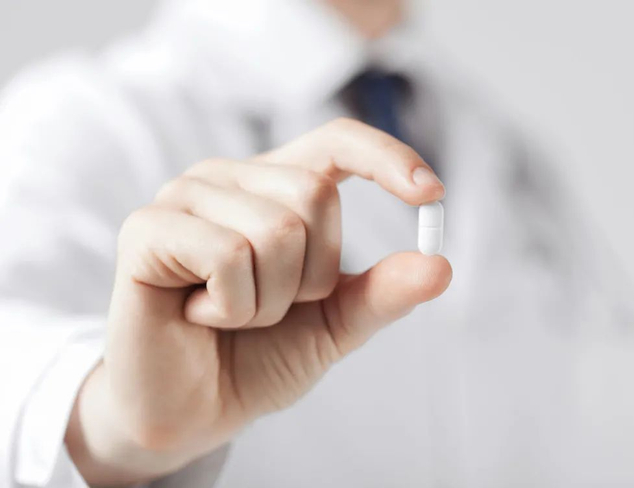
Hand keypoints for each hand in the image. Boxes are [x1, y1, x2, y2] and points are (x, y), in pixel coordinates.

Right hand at [65, 118, 451, 484]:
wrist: (194, 410)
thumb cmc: (258, 356)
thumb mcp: (335, 325)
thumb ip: (382, 293)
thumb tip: (440, 265)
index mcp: (273, 188)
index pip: (336, 143)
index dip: (386, 157)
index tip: (431, 194)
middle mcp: (228, 178)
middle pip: (315, 195)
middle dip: (311, 276)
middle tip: (270, 305)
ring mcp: (184, 197)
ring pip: (276, 231)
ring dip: (269, 301)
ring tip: (232, 314)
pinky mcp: (147, 229)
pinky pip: (229, 256)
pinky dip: (232, 306)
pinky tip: (200, 314)